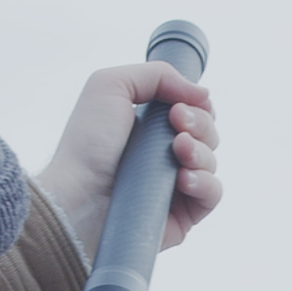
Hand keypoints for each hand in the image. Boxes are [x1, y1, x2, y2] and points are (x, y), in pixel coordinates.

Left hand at [34, 62, 220, 258]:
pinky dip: (205, 182)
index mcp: (149, 126)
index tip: (179, 105)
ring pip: (211, 161)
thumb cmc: (86, 144)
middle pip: (207, 133)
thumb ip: (157, 74)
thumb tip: (201, 92)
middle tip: (177, 123)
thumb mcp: (110, 85)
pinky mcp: (181, 216)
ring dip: (201, 151)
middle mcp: (163, 154)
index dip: (196, 104)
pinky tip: (184, 179)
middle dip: (200, 123)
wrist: (79, 196)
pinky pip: (212, 195)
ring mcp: (174, 186)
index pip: (193, 110)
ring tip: (178, 151)